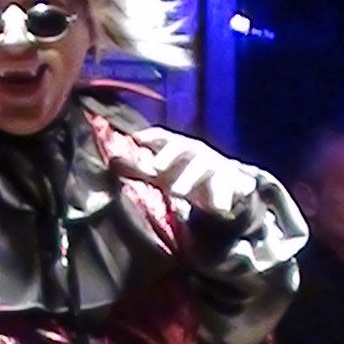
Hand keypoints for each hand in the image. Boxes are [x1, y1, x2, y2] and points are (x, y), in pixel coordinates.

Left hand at [110, 125, 257, 218]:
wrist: (225, 185)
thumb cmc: (186, 174)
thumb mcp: (162, 173)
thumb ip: (139, 168)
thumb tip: (112, 161)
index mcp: (180, 147)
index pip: (166, 137)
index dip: (153, 136)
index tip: (137, 138)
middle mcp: (197, 152)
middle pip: (184, 147)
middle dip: (170, 154)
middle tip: (156, 168)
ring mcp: (215, 165)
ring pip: (203, 166)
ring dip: (190, 177)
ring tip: (177, 191)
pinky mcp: (231, 181)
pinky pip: (228, 187)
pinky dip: (223, 197)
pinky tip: (219, 207)